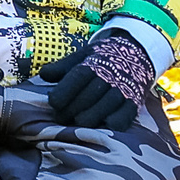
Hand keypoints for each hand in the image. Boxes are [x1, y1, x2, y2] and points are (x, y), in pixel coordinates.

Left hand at [37, 30, 157, 131]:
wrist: (137, 53)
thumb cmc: (102, 58)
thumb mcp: (82, 55)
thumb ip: (62, 67)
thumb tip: (43, 75)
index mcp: (93, 64)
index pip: (76, 80)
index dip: (61, 94)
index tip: (53, 103)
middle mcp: (108, 78)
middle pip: (86, 99)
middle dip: (69, 112)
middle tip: (60, 118)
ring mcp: (122, 91)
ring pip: (101, 111)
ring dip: (86, 121)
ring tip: (75, 124)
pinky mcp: (134, 103)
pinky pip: (122, 119)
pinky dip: (109, 125)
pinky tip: (100, 126)